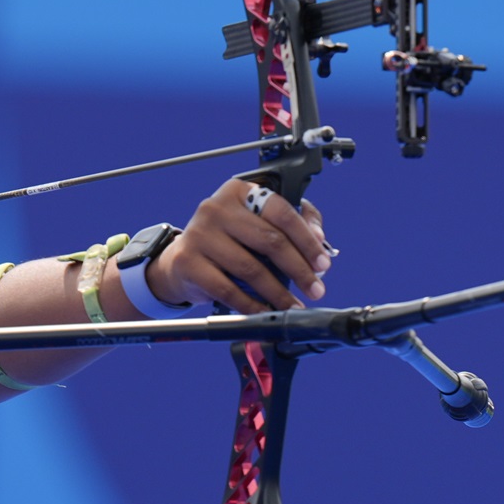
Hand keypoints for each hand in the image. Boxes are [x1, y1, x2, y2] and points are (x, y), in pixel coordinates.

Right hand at [146, 178, 331, 313]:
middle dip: (299, 269)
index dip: (307, 240)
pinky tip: (265, 311)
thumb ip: (291, 224)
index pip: (281, 212)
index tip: (322, 263)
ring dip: (278, 293)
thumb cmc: (228, 241)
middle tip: (316, 289)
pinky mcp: (188, 261)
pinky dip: (251, 305)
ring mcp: (199, 234)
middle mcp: (216, 207)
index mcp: (238, 191)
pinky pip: (228, 289)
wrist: (181, 261)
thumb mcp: (256, 224)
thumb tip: (319, 239)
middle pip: (269, 240)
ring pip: (251, 268)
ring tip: (293, 306)